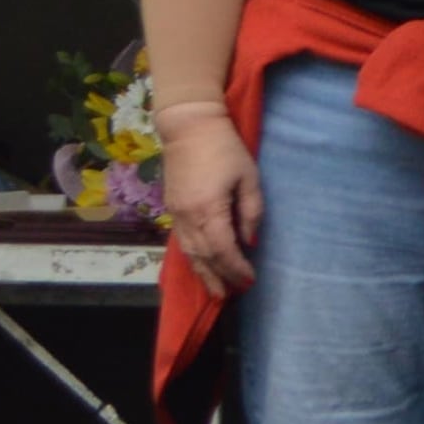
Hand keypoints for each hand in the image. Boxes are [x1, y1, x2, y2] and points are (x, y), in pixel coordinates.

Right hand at [162, 112, 262, 294]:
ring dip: (203, 273)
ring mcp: (176, 214)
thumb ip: (251, 211)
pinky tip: (201, 266)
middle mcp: (187, 217)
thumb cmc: (225, 149)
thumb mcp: (249, 177)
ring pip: (188, 252)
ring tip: (216, 291)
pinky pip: (182, 241)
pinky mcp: (172, 209)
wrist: (189, 128)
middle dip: (218, 277)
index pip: (222, 250)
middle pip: (203, 256)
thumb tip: (249, 241)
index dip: (236, 268)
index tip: (250, 280)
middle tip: (231, 295)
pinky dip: (193, 258)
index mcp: (208, 210)